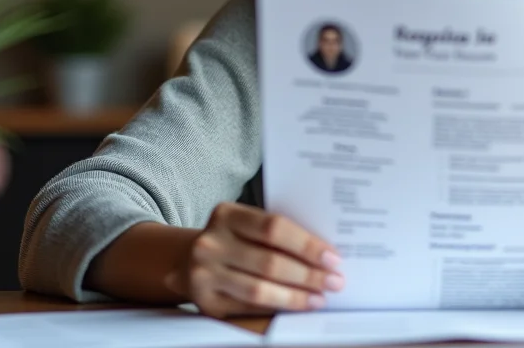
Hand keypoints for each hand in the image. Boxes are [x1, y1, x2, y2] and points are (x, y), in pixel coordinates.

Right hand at [164, 203, 344, 316]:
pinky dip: (277, 309)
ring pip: (260, 290)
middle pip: (270, 262)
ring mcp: (204, 275)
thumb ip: (276, 233)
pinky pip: (249, 308)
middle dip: (309, 274)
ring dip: (296, 296)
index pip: (274, 228)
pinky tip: (296, 307)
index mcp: (225, 215)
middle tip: (335, 281)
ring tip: (320, 297)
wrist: (188, 261)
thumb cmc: (233, 239)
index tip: (333, 257)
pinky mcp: (206, 303)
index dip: (307, 244)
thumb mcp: (246, 224)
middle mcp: (210, 244)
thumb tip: (324, 253)